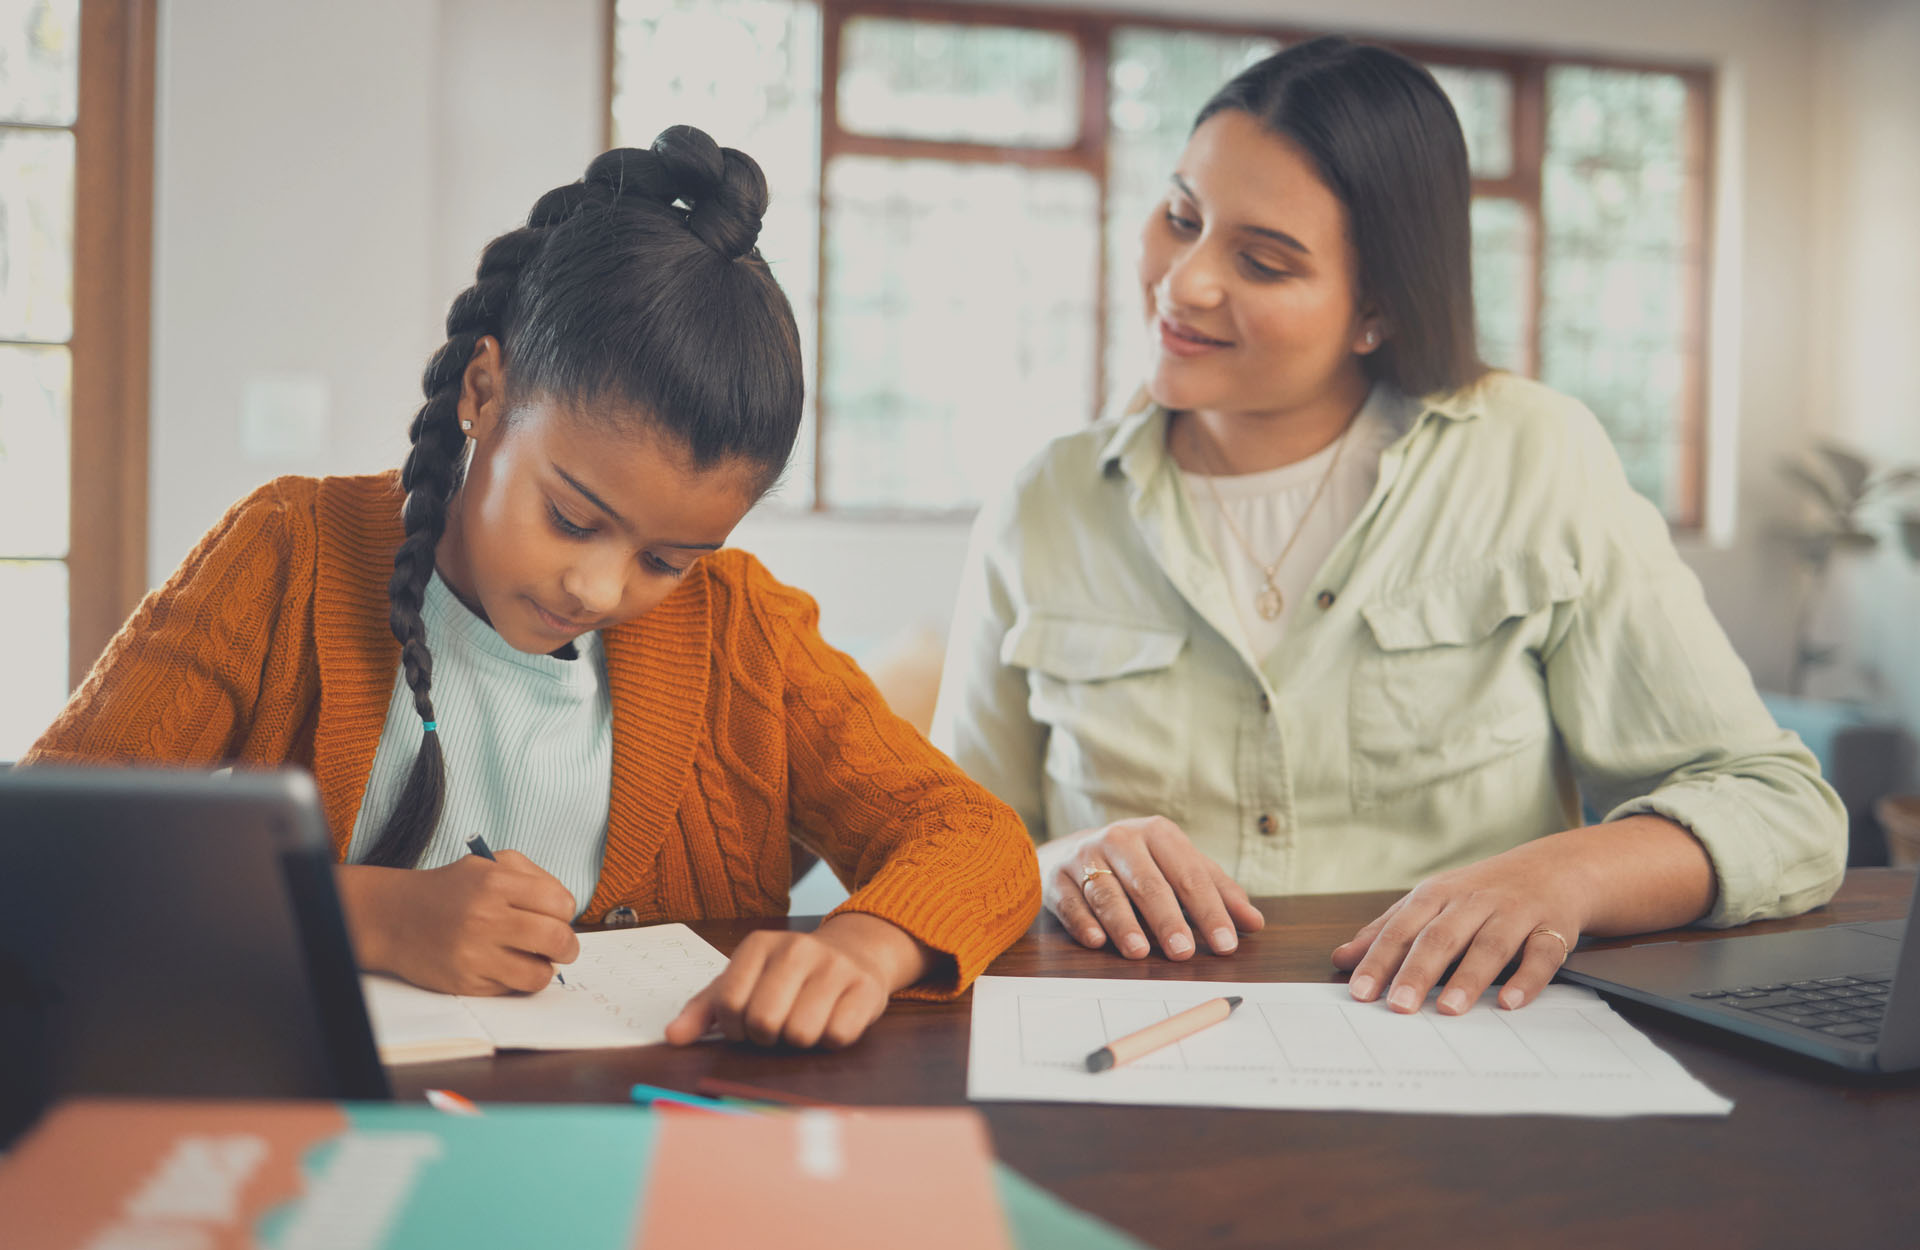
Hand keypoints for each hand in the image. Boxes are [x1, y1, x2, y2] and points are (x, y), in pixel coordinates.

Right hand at [335, 851, 579, 995]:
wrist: (395, 916)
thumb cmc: (452, 889)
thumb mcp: (489, 864)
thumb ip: (533, 877)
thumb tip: (567, 911)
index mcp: (496, 881)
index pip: (561, 903)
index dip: (565, 912)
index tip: (557, 916)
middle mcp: (485, 917)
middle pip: (557, 940)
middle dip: (568, 946)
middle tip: (563, 947)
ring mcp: (474, 953)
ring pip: (540, 974)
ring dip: (547, 969)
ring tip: (538, 960)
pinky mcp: (465, 982)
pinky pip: (512, 989)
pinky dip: (518, 981)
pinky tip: (507, 966)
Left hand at [663, 912, 930, 1049]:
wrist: (854, 954)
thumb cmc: (788, 977)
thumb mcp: (744, 983)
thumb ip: (705, 1010)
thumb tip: (673, 1036)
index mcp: (760, 944)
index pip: (729, 1003)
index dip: (734, 1028)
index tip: (747, 1023)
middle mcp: (798, 948)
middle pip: (764, 1021)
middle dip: (767, 1037)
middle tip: (777, 1027)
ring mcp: (835, 966)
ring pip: (801, 1033)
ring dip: (799, 1041)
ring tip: (804, 1023)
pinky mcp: (866, 988)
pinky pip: (837, 1036)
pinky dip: (830, 1040)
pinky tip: (831, 1021)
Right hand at [1040, 816, 1263, 959]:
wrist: (1072, 849)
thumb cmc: (1139, 863)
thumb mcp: (1179, 867)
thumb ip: (1217, 892)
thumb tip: (1254, 923)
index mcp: (1157, 833)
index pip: (1190, 875)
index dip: (1210, 911)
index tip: (1226, 944)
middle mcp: (1120, 839)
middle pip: (1148, 883)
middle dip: (1167, 919)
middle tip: (1184, 953)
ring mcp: (1084, 857)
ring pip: (1107, 892)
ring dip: (1123, 923)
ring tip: (1139, 952)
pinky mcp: (1057, 878)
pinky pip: (1071, 902)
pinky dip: (1083, 922)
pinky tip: (1096, 941)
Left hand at [1331, 841, 1586, 1014]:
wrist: (1554, 868)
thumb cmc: (1480, 892)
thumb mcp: (1430, 903)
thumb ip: (1388, 930)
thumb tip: (1341, 958)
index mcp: (1437, 895)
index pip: (1402, 930)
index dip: (1379, 960)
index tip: (1360, 993)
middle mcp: (1473, 902)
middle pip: (1441, 937)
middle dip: (1418, 972)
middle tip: (1399, 1006)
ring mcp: (1514, 914)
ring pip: (1490, 945)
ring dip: (1469, 977)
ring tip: (1449, 1009)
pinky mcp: (1552, 929)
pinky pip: (1541, 955)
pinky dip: (1527, 980)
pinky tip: (1510, 1003)